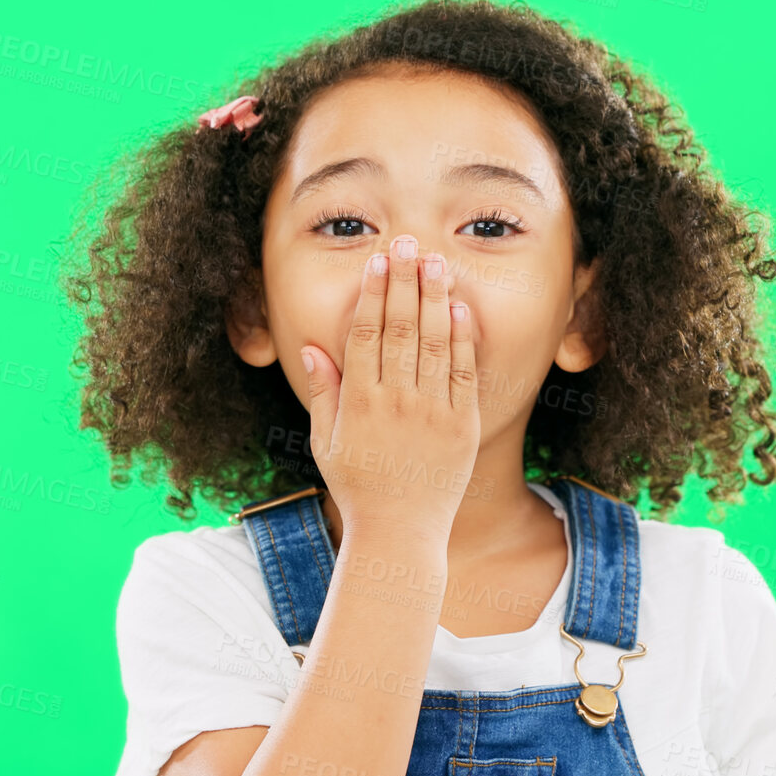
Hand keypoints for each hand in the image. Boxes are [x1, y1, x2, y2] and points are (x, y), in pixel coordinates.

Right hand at [299, 233, 479, 537]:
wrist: (401, 533)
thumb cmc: (359, 486)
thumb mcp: (327, 442)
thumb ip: (323, 392)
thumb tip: (312, 346)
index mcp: (360, 403)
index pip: (367, 334)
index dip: (373, 293)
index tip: (379, 260)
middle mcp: (396, 402)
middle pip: (401, 328)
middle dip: (405, 281)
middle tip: (409, 242)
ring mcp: (432, 413)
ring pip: (434, 343)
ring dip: (435, 298)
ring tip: (437, 262)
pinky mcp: (463, 427)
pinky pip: (463, 374)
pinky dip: (462, 340)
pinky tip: (460, 309)